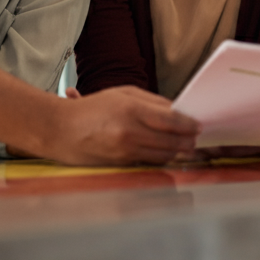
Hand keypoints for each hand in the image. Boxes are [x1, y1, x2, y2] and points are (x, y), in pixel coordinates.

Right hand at [23, 85, 200, 165]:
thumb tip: (177, 111)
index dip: (189, 124)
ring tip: (187, 147)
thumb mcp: (123, 94)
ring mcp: (125, 152)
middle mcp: (130, 133)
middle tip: (197, 138)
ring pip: (163, 155)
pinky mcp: (121, 165)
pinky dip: (162, 158)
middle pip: (171, 141)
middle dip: (188, 140)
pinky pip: (150, 162)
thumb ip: (152, 102)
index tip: (198, 125)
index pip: (171, 120)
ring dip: (179, 152)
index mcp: (131, 110)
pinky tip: (169, 153)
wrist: (61, 130)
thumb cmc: (92, 108)